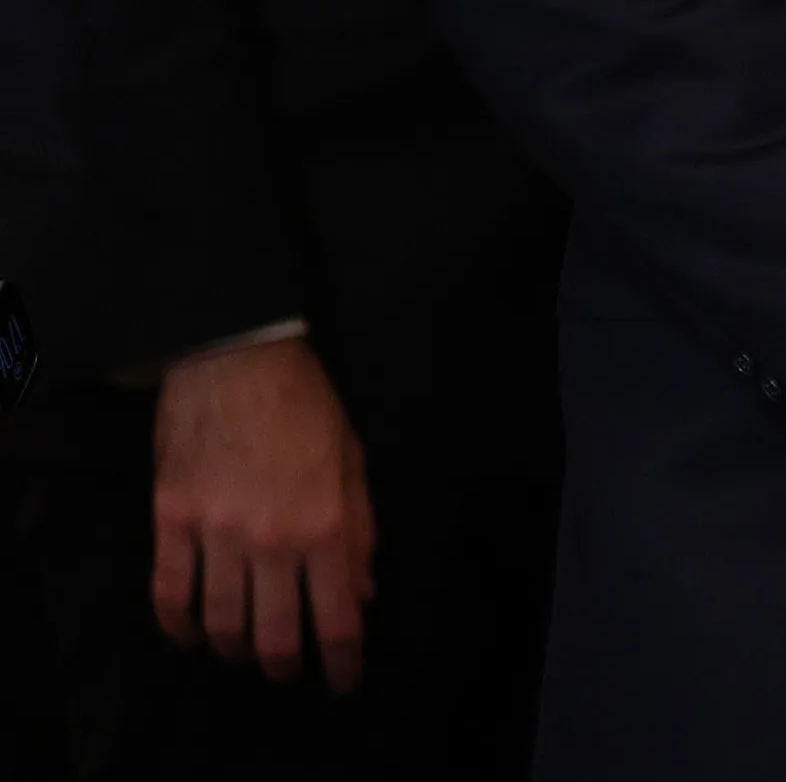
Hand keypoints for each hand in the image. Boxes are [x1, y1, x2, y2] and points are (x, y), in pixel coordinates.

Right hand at [150, 333, 373, 690]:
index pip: (337, 615)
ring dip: (233, 649)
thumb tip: (362, 592)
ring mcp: (216, 534)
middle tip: (288, 674)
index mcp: (326, 525)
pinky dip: (177, 625)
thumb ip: (361, 530)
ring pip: (220, 623)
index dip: (342, 659)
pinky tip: (188, 634)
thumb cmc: (305, 407)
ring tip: (244, 653)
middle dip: (284, 666)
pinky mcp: (171, 522)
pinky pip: (168, 593)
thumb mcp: (353, 463)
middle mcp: (272, 540)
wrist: (237, 360)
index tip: (344, 680)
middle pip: (274, 633)